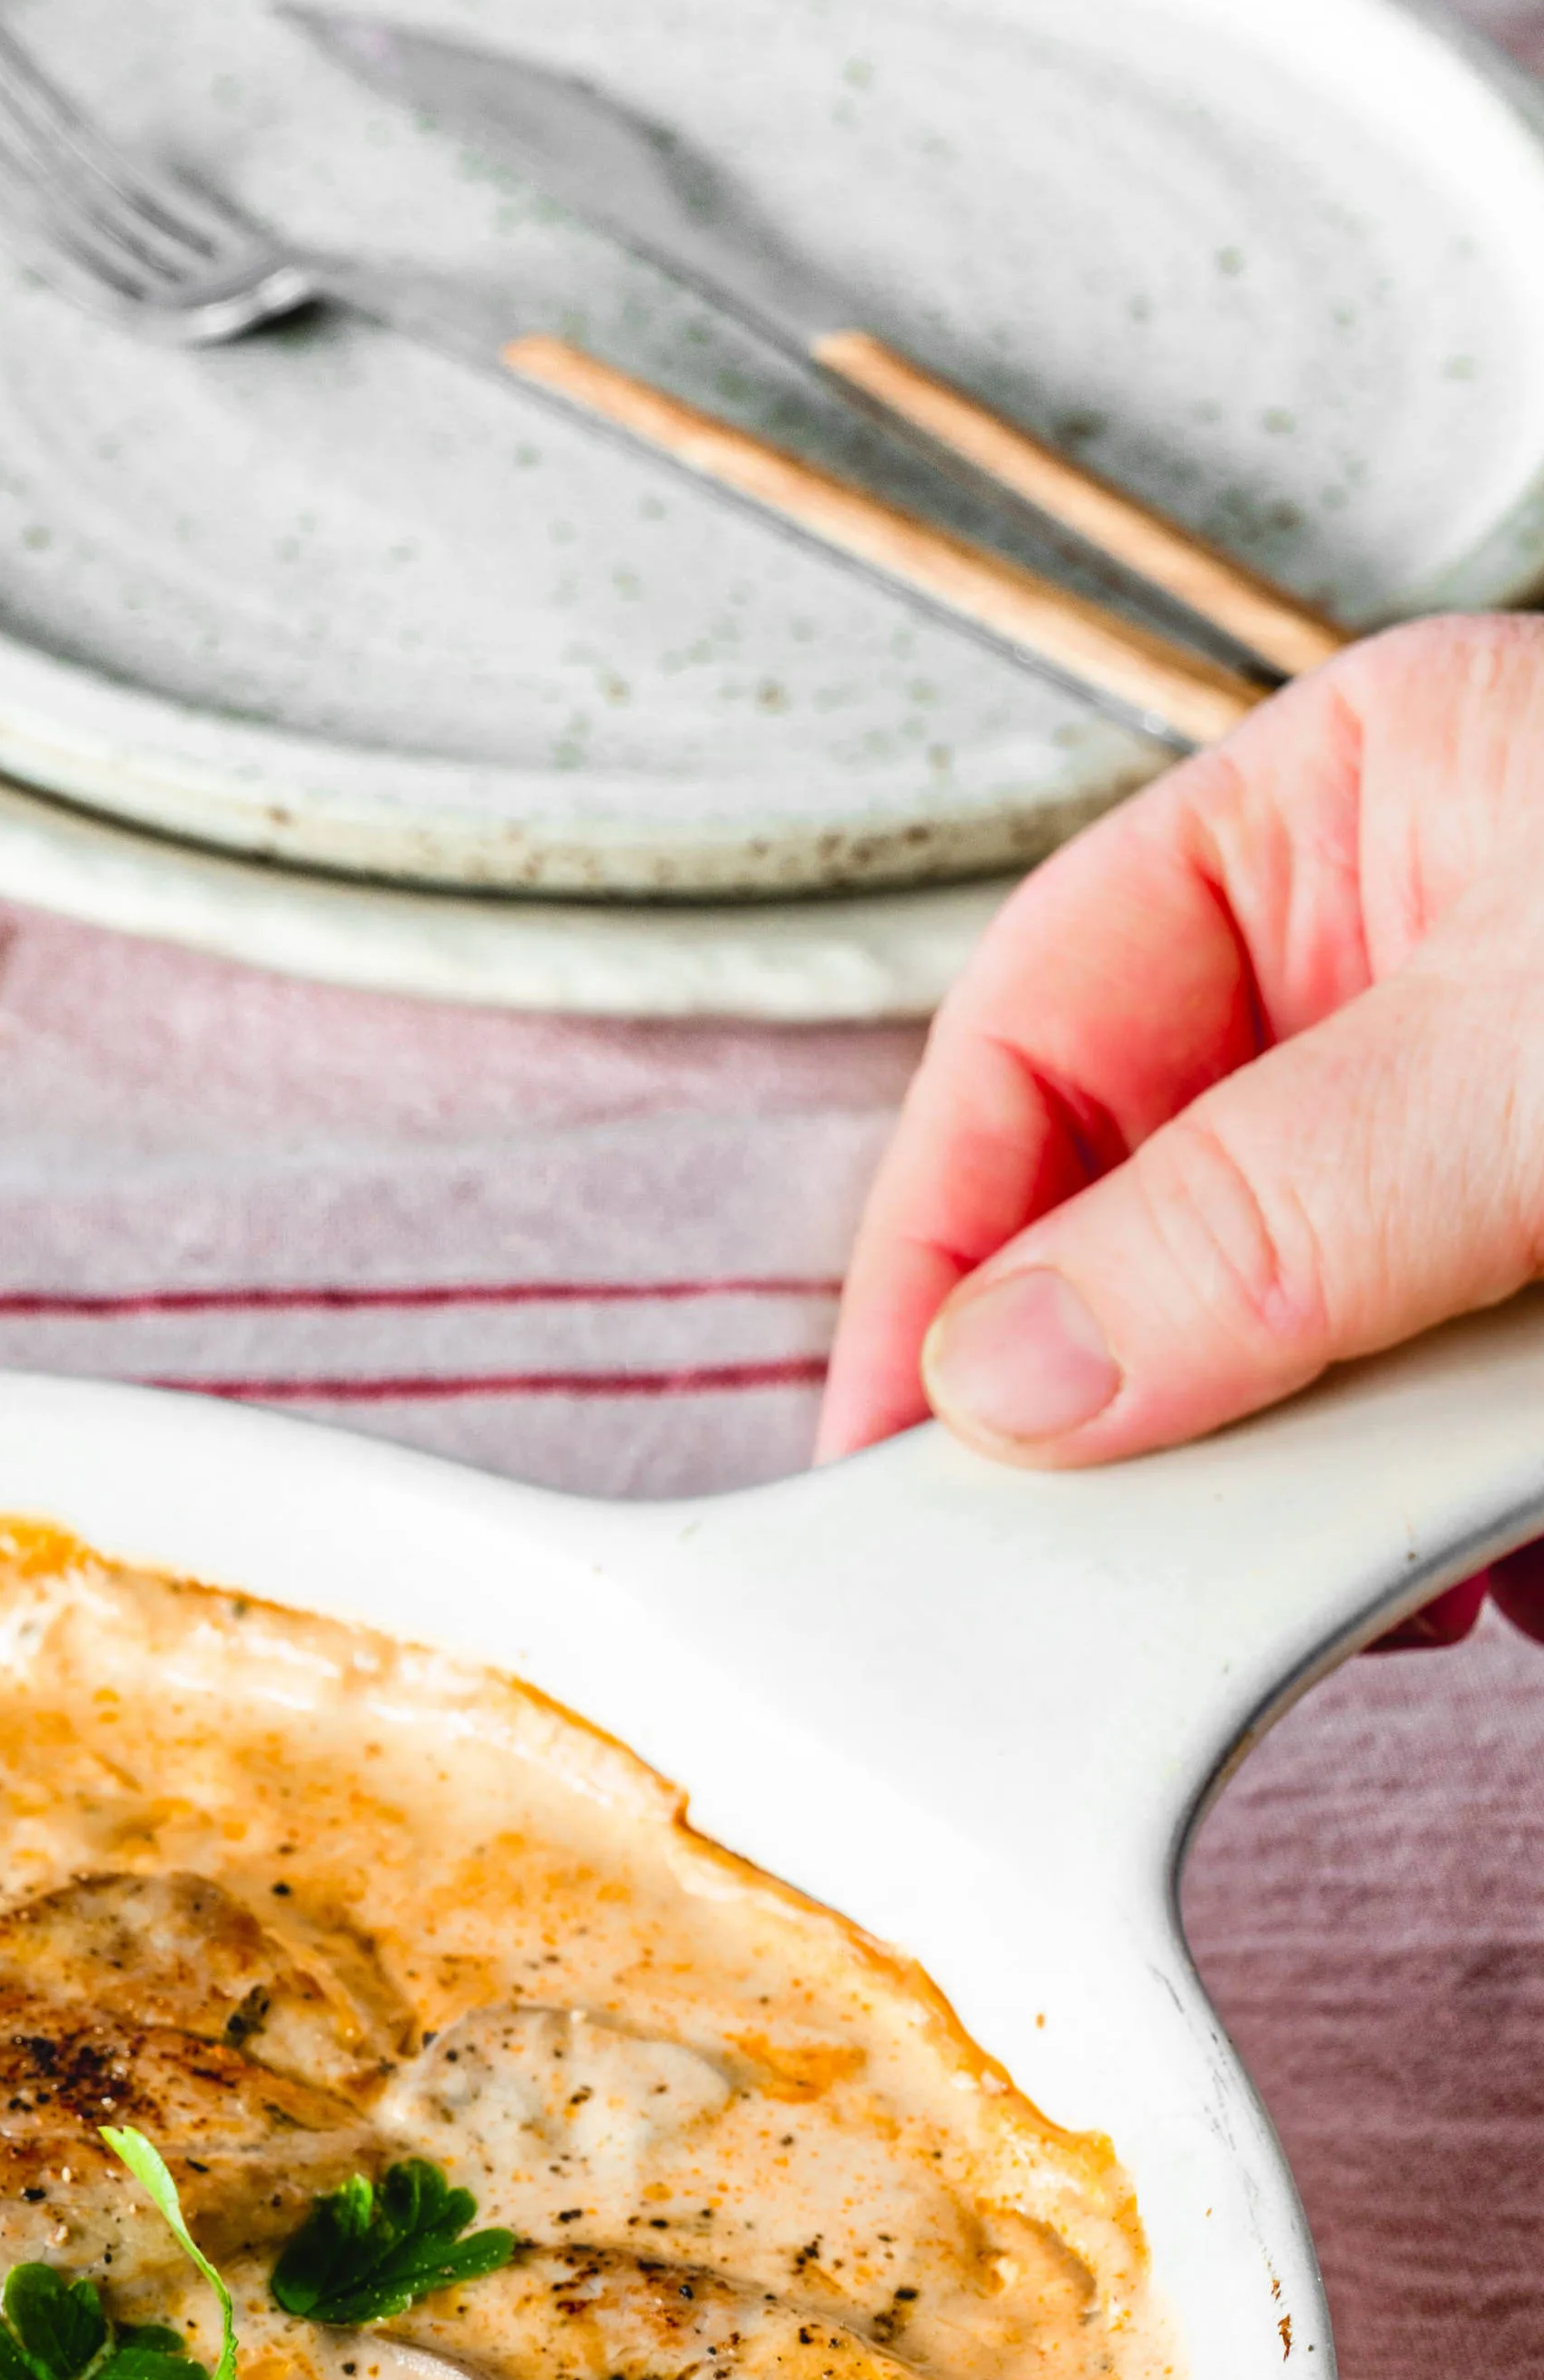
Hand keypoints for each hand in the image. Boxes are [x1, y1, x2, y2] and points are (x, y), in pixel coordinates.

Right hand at [817, 615, 1543, 1570]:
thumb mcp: (1523, 1066)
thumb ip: (1269, 1212)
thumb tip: (1013, 1376)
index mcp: (1353, 806)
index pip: (1033, 1032)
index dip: (942, 1252)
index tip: (899, 1447)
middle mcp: (1407, 963)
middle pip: (1140, 1212)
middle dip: (1138, 1396)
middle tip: (1084, 1558)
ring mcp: (1489, 1134)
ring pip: (1296, 1352)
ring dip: (1312, 1492)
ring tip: (1355, 1574)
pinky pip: (1437, 1442)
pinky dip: (1447, 1529)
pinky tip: (1504, 1570)